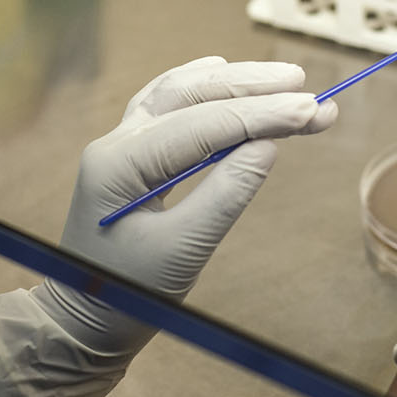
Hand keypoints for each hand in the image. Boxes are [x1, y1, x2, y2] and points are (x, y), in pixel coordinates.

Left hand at [0, 56, 336, 396]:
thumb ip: (225, 195)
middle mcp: (116, 141)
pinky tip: (224, 75)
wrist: (81, 321)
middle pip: (192, 95)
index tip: (315, 110)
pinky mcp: (130, 154)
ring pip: (179, 92)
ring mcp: (120, 143)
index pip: (204, 124)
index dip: (263, 115)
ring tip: (285, 78)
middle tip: (311, 90)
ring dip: (233, 82)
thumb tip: (268, 147)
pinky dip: (202, 88)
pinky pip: (167, 104)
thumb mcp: (182, 252)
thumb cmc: (128, 294)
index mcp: (120, 163)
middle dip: (255, 90)